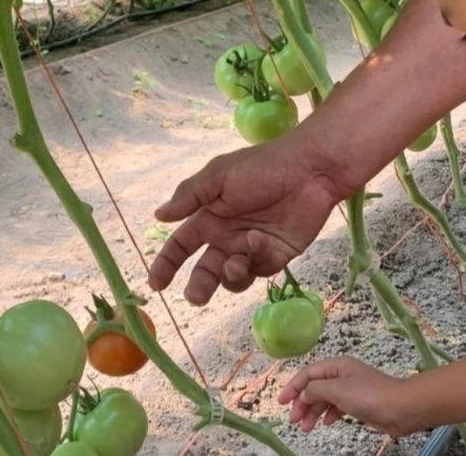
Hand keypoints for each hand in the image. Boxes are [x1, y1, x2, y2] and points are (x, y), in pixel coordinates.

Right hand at [147, 136, 344, 304]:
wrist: (310, 170)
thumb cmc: (262, 167)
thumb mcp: (219, 175)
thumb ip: (190, 196)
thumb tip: (159, 215)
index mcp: (209, 216)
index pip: (181, 246)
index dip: (167, 264)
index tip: (156, 284)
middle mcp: (227, 236)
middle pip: (205, 270)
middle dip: (198, 286)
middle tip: (196, 297)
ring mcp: (251, 248)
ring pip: (231, 278)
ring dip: (227, 278)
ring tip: (233, 265)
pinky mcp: (276, 256)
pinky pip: (257, 269)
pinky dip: (254, 260)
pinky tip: (259, 240)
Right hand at [278, 357, 412, 434]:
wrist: (401, 408)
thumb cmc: (369, 395)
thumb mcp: (337, 389)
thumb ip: (315, 390)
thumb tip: (302, 394)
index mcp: (336, 366)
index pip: (308, 373)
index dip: (292, 387)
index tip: (281, 403)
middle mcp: (342, 375)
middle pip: (314, 387)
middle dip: (302, 403)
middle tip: (294, 420)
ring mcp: (350, 389)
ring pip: (324, 399)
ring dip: (313, 412)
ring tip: (306, 428)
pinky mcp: (358, 404)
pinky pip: (336, 407)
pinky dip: (328, 414)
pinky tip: (326, 423)